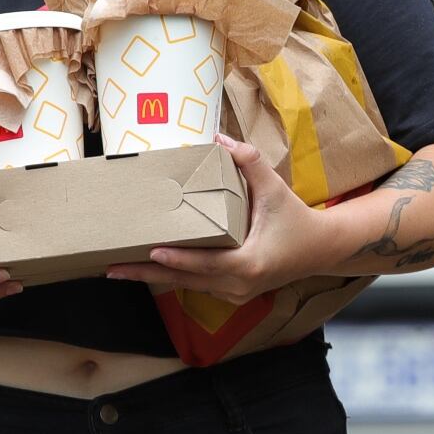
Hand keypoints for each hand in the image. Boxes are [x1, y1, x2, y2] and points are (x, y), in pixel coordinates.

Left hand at [105, 134, 325, 303]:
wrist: (321, 249)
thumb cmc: (297, 219)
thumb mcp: (275, 189)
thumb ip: (250, 164)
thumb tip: (220, 138)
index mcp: (249, 264)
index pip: (205, 263)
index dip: (177, 259)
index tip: (150, 252)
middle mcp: (239, 286)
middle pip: (186, 280)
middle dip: (147, 274)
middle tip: (111, 269)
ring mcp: (236, 294)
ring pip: (188, 286)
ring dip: (155, 278)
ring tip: (120, 270)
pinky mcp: (234, 293)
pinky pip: (199, 286)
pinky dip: (175, 276)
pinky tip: (150, 269)